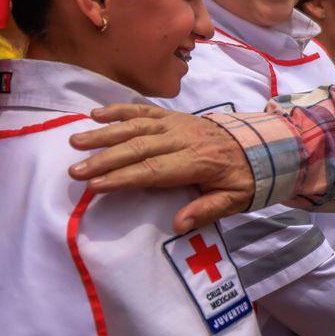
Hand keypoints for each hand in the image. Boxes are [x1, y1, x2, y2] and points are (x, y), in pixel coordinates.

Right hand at [68, 105, 254, 232]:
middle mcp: (183, 138)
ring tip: (76, 141)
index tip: (96, 186)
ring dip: (104, 134)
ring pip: (136, 126)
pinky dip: (119, 110)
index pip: (154, 170)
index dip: (124, 177)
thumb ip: (207, 210)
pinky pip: (144, 110)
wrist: (259, 145)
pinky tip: (96, 114)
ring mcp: (177, 123)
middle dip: (105, 159)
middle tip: (75, 171)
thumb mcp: (235, 199)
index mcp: (198, 161)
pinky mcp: (173, 115)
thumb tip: (179, 225)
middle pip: (138, 147)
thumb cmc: (243, 177)